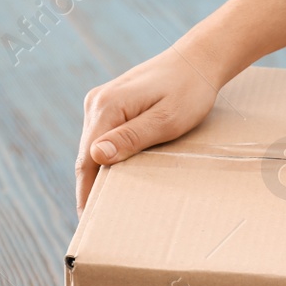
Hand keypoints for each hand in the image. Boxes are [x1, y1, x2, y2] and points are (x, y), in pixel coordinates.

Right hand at [75, 48, 223, 211]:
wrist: (199, 60)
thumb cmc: (189, 91)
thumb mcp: (167, 120)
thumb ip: (132, 138)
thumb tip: (96, 156)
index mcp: (106, 107)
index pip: (87, 160)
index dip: (87, 194)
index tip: (88, 222)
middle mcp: (97, 103)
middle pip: (87, 156)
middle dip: (90, 189)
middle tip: (97, 225)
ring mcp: (102, 102)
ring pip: (95, 148)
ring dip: (99, 176)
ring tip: (106, 209)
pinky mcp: (113, 104)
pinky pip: (105, 138)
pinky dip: (109, 161)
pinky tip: (116, 180)